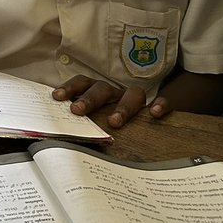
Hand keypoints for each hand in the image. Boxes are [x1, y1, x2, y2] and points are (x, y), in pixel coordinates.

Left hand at [52, 76, 170, 128]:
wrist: (156, 110)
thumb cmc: (114, 118)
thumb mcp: (97, 118)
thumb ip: (81, 122)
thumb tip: (57, 138)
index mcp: (99, 93)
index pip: (83, 83)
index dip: (70, 88)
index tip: (57, 97)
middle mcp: (117, 93)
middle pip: (103, 88)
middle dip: (89, 98)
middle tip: (77, 110)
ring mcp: (138, 99)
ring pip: (133, 93)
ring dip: (123, 106)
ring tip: (114, 121)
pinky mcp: (162, 106)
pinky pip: (166, 100)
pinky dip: (161, 104)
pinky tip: (154, 113)